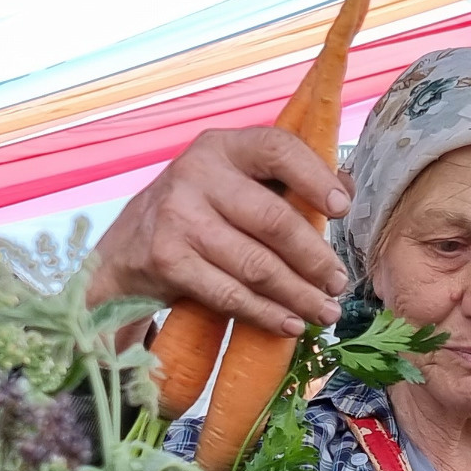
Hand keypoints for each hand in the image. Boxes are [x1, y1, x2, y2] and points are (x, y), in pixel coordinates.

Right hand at [83, 127, 351, 334]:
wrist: (125, 251)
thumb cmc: (196, 213)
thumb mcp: (232, 182)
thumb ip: (282, 180)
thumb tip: (345, 188)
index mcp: (221, 146)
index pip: (277, 149)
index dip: (315, 178)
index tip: (342, 209)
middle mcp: (196, 174)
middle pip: (274, 220)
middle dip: (315, 258)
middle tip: (338, 283)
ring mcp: (179, 218)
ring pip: (257, 266)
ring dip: (299, 295)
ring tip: (325, 311)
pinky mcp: (168, 261)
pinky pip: (231, 295)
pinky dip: (266, 314)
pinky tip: (290, 324)